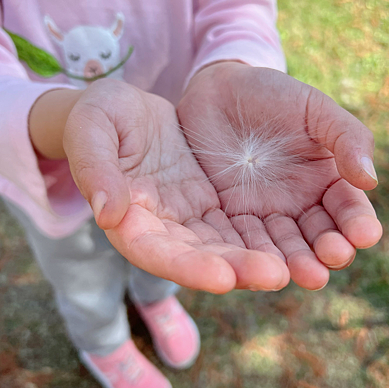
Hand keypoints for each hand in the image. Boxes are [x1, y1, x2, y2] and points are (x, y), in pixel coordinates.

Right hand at [61, 79, 288, 292]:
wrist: (125, 111)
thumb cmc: (99, 116)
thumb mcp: (91, 128)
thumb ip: (96, 168)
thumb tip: (109, 214)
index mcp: (127, 219)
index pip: (154, 252)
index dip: (187, 267)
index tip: (223, 277)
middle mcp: (160, 229)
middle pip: (198, 258)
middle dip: (236, 268)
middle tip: (277, 275)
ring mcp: (187, 219)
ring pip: (225, 246)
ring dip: (258, 257)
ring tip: (297, 266)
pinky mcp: (208, 205)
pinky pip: (239, 224)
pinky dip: (264, 234)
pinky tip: (294, 240)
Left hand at [177, 62, 382, 289]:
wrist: (217, 92)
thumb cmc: (270, 95)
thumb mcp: (313, 108)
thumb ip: (345, 137)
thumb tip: (370, 180)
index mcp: (327, 179)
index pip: (348, 207)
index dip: (357, 222)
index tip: (364, 233)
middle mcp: (300, 204)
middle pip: (320, 236)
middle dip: (330, 249)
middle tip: (334, 256)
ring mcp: (265, 214)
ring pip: (285, 247)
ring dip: (299, 263)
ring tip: (309, 274)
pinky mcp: (231, 218)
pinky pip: (245, 241)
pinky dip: (256, 257)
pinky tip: (265, 267)